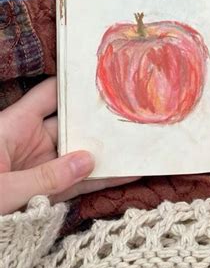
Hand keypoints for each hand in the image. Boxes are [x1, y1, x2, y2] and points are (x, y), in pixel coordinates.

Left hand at [0, 77, 137, 214]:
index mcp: (14, 126)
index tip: (105, 76)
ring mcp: (39, 166)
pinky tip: (125, 174)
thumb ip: (46, 177)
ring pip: (77, 153)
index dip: (75, 83)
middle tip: (133, 112)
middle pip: (70, 122)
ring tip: (138, 144)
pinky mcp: (43, 191)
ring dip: (105, 151)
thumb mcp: (3, 189)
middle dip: (98, 119)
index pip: (49, 94)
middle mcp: (29, 141)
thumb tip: (88, 160)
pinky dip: (98, 180)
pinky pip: (75, 182)